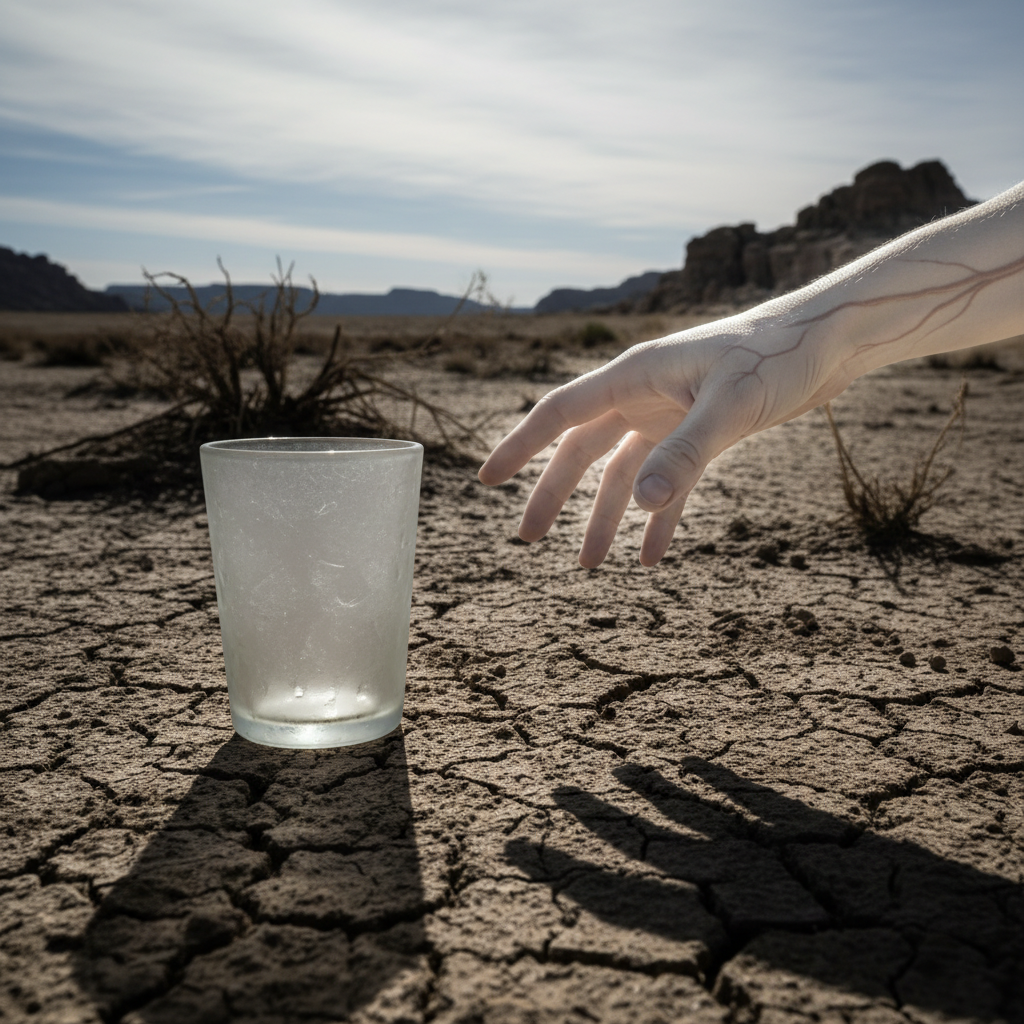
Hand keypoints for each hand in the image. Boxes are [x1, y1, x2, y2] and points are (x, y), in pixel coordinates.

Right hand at [478, 311, 851, 567]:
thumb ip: (684, 454)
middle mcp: (645, 395)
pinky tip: (651, 554)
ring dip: (605, 517)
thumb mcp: (731, 406)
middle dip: (554, 495)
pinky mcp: (701, 432)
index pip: (561, 413)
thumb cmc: (780, 356)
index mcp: (636, 376)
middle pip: (582, 451)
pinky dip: (658, 518)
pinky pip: (668, 482)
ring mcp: (671, 414)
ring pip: (623, 473)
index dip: (521, 447)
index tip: (487, 480)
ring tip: (591, 564)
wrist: (833, 339)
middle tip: (528, 538)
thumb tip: (639, 505)